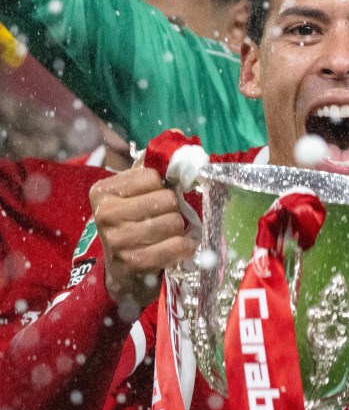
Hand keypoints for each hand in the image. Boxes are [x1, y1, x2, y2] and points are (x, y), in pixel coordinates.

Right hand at [89, 167, 194, 307]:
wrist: (123, 273)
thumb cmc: (133, 225)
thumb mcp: (134, 195)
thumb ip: (152, 167)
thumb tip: (177, 136)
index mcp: (102, 192)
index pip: (152, 176)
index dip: (163, 188)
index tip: (155, 198)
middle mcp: (105, 214)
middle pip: (166, 199)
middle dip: (174, 209)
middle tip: (165, 219)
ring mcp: (117, 240)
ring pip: (174, 222)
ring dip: (180, 229)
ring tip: (168, 235)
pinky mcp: (133, 262)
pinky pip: (177, 246)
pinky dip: (185, 246)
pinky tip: (177, 248)